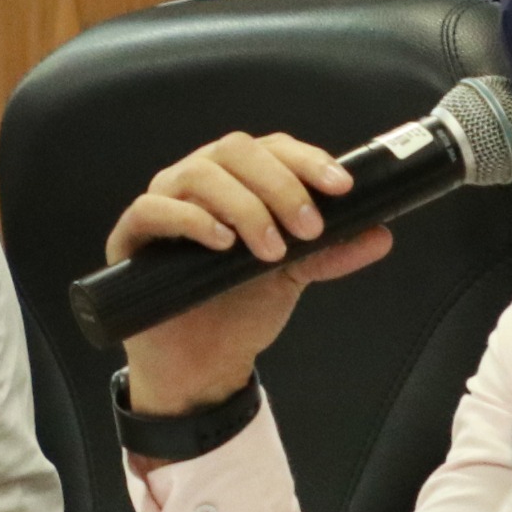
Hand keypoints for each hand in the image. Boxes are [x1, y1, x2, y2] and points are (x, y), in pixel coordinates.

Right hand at [105, 132, 393, 415]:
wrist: (203, 363)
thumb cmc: (239, 308)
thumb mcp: (294, 276)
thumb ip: (331, 252)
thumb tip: (380, 234)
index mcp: (238, 179)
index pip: (272, 148)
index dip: (306, 160)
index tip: (341, 188)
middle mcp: (199, 180)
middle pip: (236, 150)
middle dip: (280, 184)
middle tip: (308, 228)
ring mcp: (163, 202)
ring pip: (200, 174)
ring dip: (244, 206)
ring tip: (270, 249)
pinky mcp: (131, 235)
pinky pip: (153, 208)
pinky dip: (191, 218)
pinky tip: (221, 242)